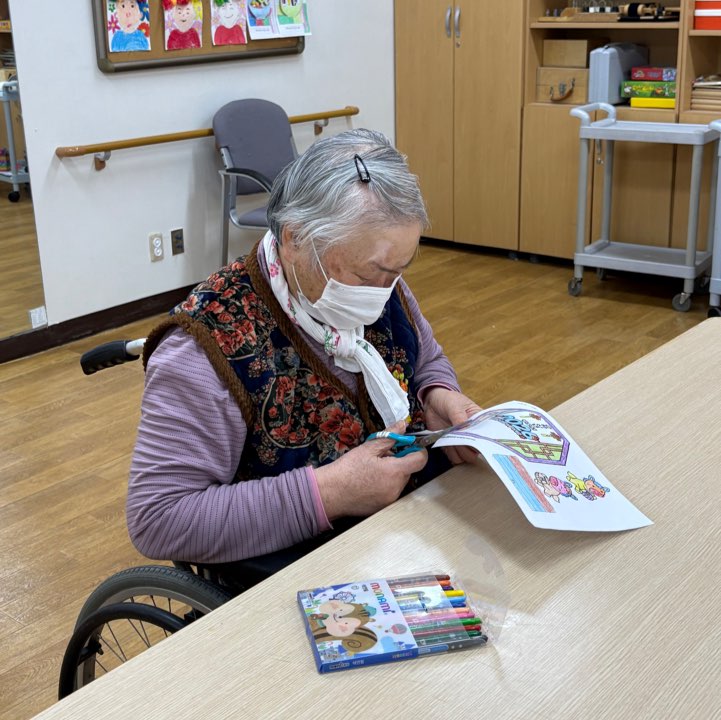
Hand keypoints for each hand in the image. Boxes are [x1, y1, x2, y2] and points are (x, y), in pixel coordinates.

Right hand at [314, 420, 428, 520]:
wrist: (330, 493)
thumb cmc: (347, 469)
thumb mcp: (368, 448)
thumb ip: (389, 436)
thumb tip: (403, 425)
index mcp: (395, 472)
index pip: (420, 460)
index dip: (418, 450)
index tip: (409, 445)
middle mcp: (396, 488)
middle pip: (409, 470)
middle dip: (399, 461)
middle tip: (381, 456)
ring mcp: (390, 500)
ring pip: (400, 481)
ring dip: (392, 473)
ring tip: (372, 470)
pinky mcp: (383, 507)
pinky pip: (391, 492)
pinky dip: (385, 485)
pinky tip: (369, 481)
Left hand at [423, 387, 481, 464]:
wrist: (432, 403)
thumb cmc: (448, 400)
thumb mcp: (454, 405)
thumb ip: (459, 417)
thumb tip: (464, 429)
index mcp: (479, 422)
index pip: (486, 436)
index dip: (483, 441)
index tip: (473, 439)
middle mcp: (473, 435)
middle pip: (477, 451)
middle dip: (467, 447)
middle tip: (457, 437)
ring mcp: (462, 442)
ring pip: (466, 457)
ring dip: (458, 451)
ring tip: (449, 438)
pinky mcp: (451, 446)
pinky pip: (454, 457)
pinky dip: (450, 453)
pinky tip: (445, 442)